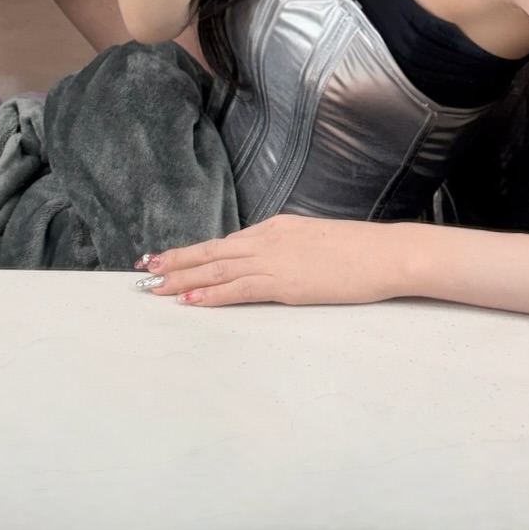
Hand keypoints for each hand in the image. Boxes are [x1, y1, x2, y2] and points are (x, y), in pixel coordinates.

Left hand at [136, 215, 408, 306]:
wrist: (384, 254)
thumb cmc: (357, 251)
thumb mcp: (313, 240)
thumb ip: (286, 248)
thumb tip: (267, 261)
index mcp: (274, 228)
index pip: (223, 242)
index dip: (192, 251)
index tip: (166, 256)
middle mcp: (266, 239)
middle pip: (211, 252)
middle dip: (176, 261)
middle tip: (144, 269)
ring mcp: (274, 260)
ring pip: (217, 270)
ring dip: (182, 279)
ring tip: (155, 287)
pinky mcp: (284, 283)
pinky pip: (238, 289)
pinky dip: (210, 295)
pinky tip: (190, 301)